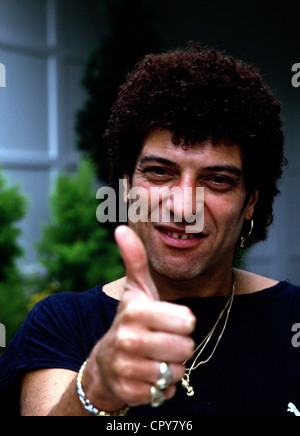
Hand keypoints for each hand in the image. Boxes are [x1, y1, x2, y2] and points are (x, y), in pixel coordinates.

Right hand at [83, 225, 195, 410]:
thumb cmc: (130, 321)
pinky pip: (165, 392)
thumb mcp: (135, 290)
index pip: (186, 321)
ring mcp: (126, 368)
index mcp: (136, 312)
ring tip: (155, 357)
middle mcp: (128, 340)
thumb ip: (134, 259)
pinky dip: (162, 386)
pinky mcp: (129, 392)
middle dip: (179, 346)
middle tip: (163, 341)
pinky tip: (148, 375)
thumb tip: (121, 228)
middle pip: (184, 348)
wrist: (105, 362)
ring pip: (176, 371)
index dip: (182, 322)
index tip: (169, 321)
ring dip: (171, 366)